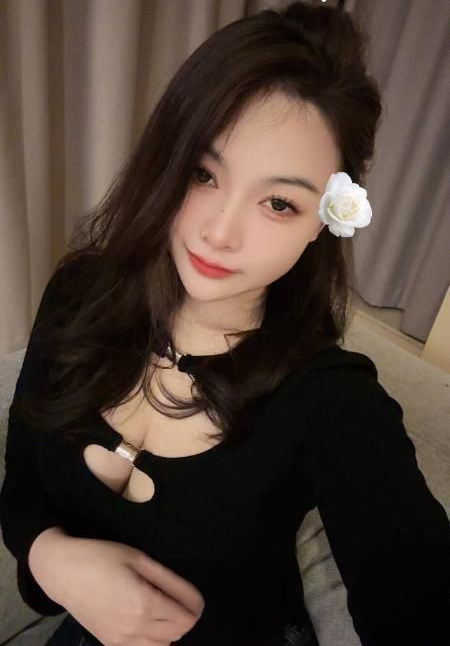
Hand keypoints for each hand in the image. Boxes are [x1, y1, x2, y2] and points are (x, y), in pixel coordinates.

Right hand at [31, 533, 204, 645]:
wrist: (63, 572)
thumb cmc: (102, 558)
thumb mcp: (139, 559)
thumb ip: (169, 581)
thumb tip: (194, 600)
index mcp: (144, 605)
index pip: (186, 618)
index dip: (195, 606)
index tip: (192, 595)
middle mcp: (134, 630)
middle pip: (178, 634)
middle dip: (184, 616)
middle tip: (175, 596)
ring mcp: (120, 642)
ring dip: (169, 630)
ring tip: (160, 607)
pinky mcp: (110, 645)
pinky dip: (152, 640)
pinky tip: (145, 620)